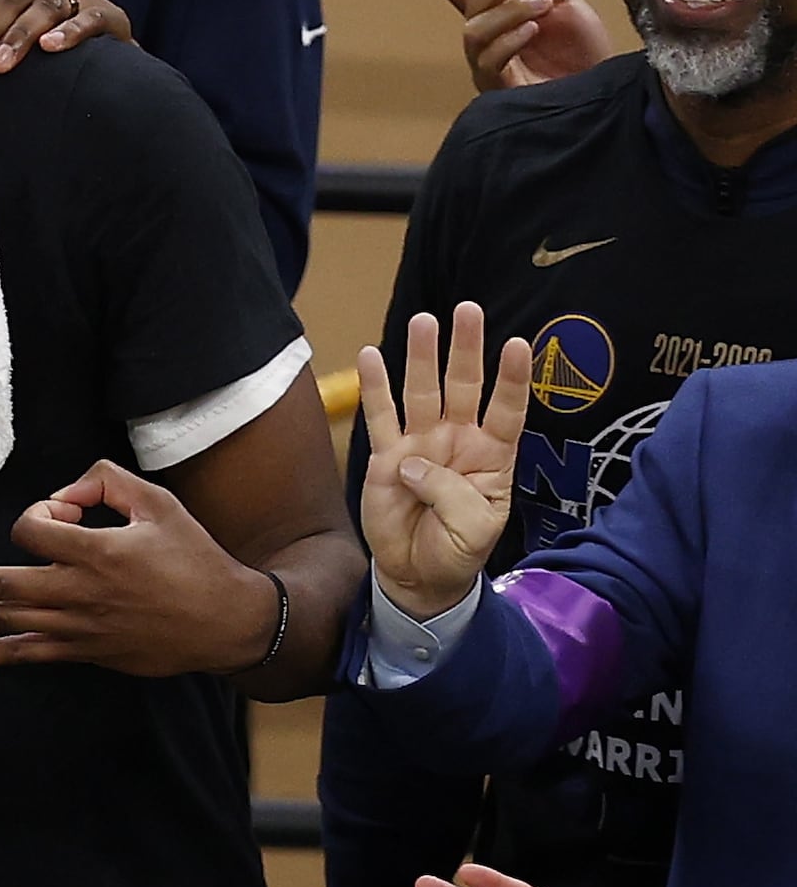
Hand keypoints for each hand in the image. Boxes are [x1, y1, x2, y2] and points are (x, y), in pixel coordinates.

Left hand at [0, 459, 274, 674]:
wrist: (221, 620)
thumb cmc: (193, 557)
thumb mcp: (159, 503)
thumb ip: (107, 481)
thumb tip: (63, 493)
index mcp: (96, 551)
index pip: (32, 528)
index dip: (39, 512)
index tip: (69, 512)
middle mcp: (77, 591)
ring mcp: (73, 626)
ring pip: (0, 621)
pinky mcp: (78, 651)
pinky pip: (20, 655)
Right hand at [355, 303, 536, 621]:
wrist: (419, 575)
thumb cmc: (457, 550)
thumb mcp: (475, 528)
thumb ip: (453, 494)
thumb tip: (413, 464)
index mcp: (493, 454)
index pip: (507, 407)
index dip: (512, 378)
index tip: (516, 344)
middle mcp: (458, 439)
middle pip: (463, 385)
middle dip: (465, 347)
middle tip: (467, 310)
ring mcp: (421, 445)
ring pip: (422, 392)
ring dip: (421, 356)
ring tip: (423, 321)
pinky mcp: (386, 458)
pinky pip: (379, 418)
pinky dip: (374, 387)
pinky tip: (370, 355)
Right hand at [428, 0, 607, 93]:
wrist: (601, 88)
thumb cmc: (584, 51)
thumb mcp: (563, 2)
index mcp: (500, 18)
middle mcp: (487, 41)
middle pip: (473, 3)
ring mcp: (489, 65)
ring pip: (475, 30)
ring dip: (509, 11)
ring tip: (543, 6)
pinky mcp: (497, 89)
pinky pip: (488, 59)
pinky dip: (509, 39)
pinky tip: (533, 30)